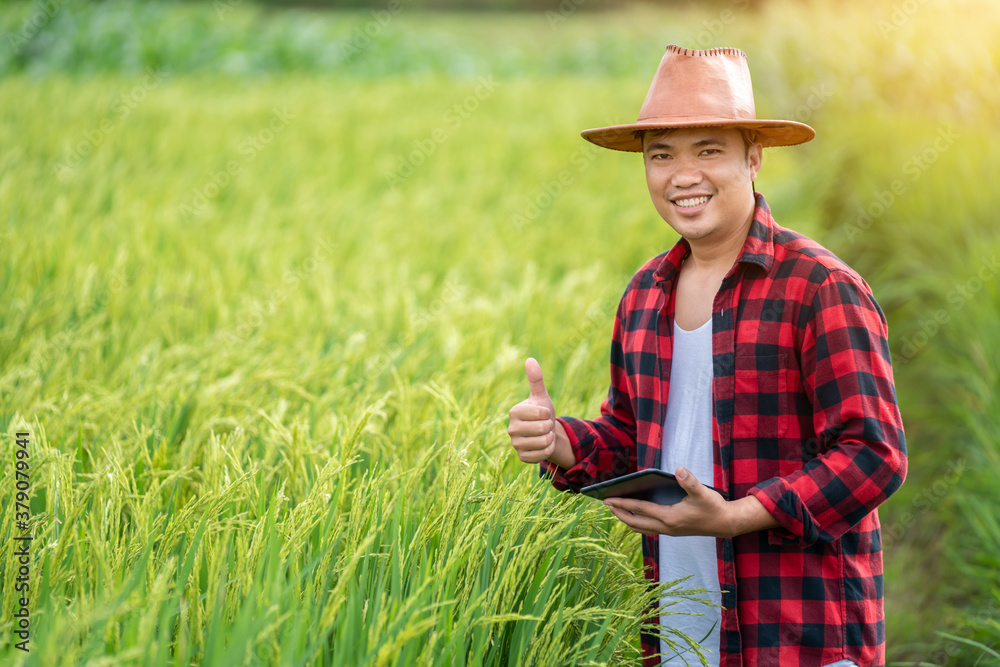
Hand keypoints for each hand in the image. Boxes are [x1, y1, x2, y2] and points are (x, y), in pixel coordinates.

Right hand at [507, 358, 573, 467]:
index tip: (543, 414)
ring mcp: (515, 444)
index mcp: (514, 412)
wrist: (544, 432)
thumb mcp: (541, 396)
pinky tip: (542, 445)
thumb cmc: (541, 411)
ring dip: (549, 438)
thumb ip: (536, 379)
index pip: (541, 414)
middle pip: (543, 429)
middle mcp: (511, 429)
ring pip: (544, 442)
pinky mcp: (522, 457)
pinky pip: (542, 455)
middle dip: (549, 426)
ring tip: (544, 434)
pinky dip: (548, 450)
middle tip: (544, 425)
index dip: (548, 413)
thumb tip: (530, 359)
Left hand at [603, 467, 777, 537]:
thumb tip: (678, 469)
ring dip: (627, 519)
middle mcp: (666, 528)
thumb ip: (690, 481)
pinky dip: (638, 522)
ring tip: (616, 510)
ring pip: (641, 528)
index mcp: (669, 518)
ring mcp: (669, 531)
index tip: (608, 500)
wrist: (727, 523)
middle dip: (619, 514)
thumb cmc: (714, 507)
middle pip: (635, 523)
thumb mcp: (703, 492)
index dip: (622, 504)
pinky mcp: (673, 531)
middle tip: (606, 504)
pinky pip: (649, 529)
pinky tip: (636, 515)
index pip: (640, 510)